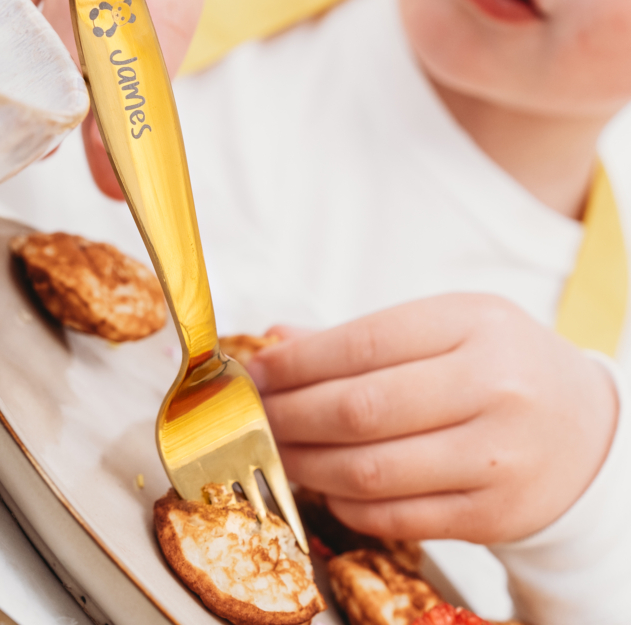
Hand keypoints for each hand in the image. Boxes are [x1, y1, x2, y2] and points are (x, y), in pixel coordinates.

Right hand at [0, 0, 205, 197]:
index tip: (96, 137)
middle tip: (39, 119)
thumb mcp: (132, 16)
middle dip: (58, 76)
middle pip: (85, 10)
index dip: (126, 90)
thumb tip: (111, 187)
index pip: (162, 26)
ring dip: (9, 46)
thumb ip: (124, 95)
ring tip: (3, 75)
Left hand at [249, 294, 617, 542]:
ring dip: (306, 463)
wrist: (586, 426)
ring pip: (371, 470)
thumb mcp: (446, 325)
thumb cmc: (500, 363)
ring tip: (277, 450)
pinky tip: (325, 484)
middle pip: (360, 409)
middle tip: (254, 415)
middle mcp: (493, 387)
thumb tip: (277, 340)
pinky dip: (345, 504)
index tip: (255, 372)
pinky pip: (397, 517)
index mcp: (473, 323)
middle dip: (289, 415)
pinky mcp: (495, 515)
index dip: (295, 363)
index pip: (361, 343)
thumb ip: (361, 335)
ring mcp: (497, 457)